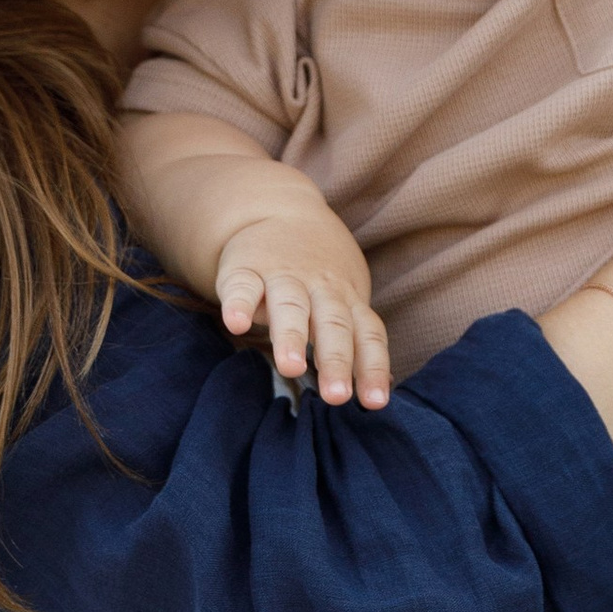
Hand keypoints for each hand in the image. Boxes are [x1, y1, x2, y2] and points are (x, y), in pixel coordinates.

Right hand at [218, 213, 391, 408]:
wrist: (277, 209)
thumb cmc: (318, 273)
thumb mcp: (344, 299)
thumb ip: (357, 342)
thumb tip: (377, 395)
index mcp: (346, 300)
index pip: (367, 334)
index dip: (372, 367)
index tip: (374, 402)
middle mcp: (319, 288)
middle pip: (332, 324)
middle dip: (335, 359)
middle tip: (336, 396)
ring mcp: (282, 276)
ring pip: (290, 306)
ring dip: (292, 336)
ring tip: (292, 368)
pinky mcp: (245, 268)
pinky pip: (242, 286)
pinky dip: (238, 303)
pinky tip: (235, 324)